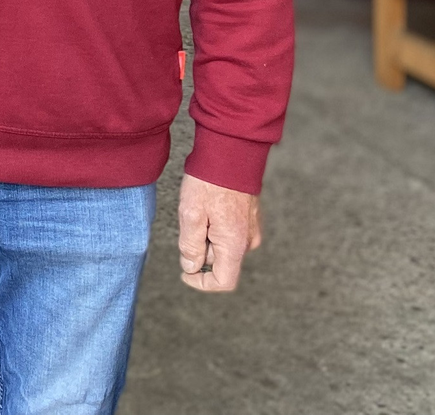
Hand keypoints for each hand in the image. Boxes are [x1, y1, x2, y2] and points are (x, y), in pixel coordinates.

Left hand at [177, 173, 261, 290]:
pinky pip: (228, 232)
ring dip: (206, 236)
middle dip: (200, 250)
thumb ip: (191, 246)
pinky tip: (207, 205)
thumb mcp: (191, 214)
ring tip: (198, 208)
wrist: (231, 152)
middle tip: (190, 220)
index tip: (184, 272)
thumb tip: (191, 268)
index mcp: (235, 244)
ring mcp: (250, 229)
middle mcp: (248, 241)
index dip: (201, 283)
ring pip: (222, 246)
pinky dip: (213, 226)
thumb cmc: (210, 182)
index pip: (224, 282)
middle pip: (220, 262)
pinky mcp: (248, 219)